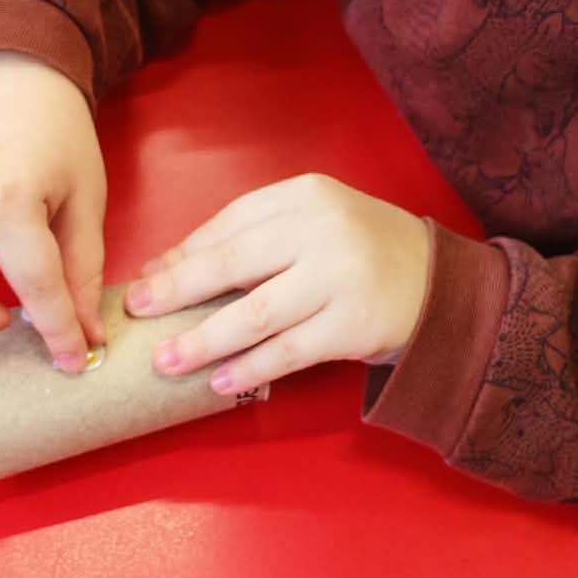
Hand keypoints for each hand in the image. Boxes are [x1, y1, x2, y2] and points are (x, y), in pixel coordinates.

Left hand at [125, 174, 430, 392]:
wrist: (439, 285)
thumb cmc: (361, 254)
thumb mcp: (313, 226)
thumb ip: (253, 238)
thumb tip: (168, 267)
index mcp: (305, 196)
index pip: (229, 224)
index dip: (182, 255)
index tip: (146, 279)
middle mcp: (322, 231)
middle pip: (233, 264)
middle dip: (178, 290)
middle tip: (138, 311)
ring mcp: (339, 279)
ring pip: (255, 313)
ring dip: (204, 339)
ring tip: (166, 359)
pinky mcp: (352, 325)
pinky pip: (288, 351)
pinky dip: (250, 367)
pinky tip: (220, 381)